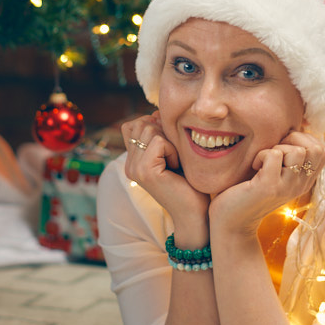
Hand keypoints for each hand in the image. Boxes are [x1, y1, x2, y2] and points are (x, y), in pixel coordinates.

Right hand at [121, 113, 208, 229]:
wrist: (195, 213)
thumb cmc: (189, 182)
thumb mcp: (172, 152)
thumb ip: (160, 134)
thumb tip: (155, 112)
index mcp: (133, 160)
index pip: (133, 124)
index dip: (155, 126)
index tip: (170, 147)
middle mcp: (129, 164)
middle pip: (141, 123)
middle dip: (163, 132)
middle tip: (174, 155)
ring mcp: (134, 168)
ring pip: (149, 129)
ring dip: (169, 141)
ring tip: (175, 162)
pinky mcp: (144, 171)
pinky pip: (158, 141)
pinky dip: (173, 150)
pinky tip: (176, 167)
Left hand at [208, 130, 324, 237]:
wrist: (231, 222)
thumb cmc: (249, 191)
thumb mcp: (276, 173)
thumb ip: (288, 157)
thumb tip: (293, 128)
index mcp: (305, 180)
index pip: (324, 151)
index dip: (306, 140)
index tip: (285, 146)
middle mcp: (300, 185)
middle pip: (317, 149)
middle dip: (295, 139)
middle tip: (275, 149)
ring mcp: (286, 187)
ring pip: (297, 151)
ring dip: (277, 147)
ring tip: (264, 160)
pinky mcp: (269, 187)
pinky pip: (273, 154)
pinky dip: (261, 154)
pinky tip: (254, 166)